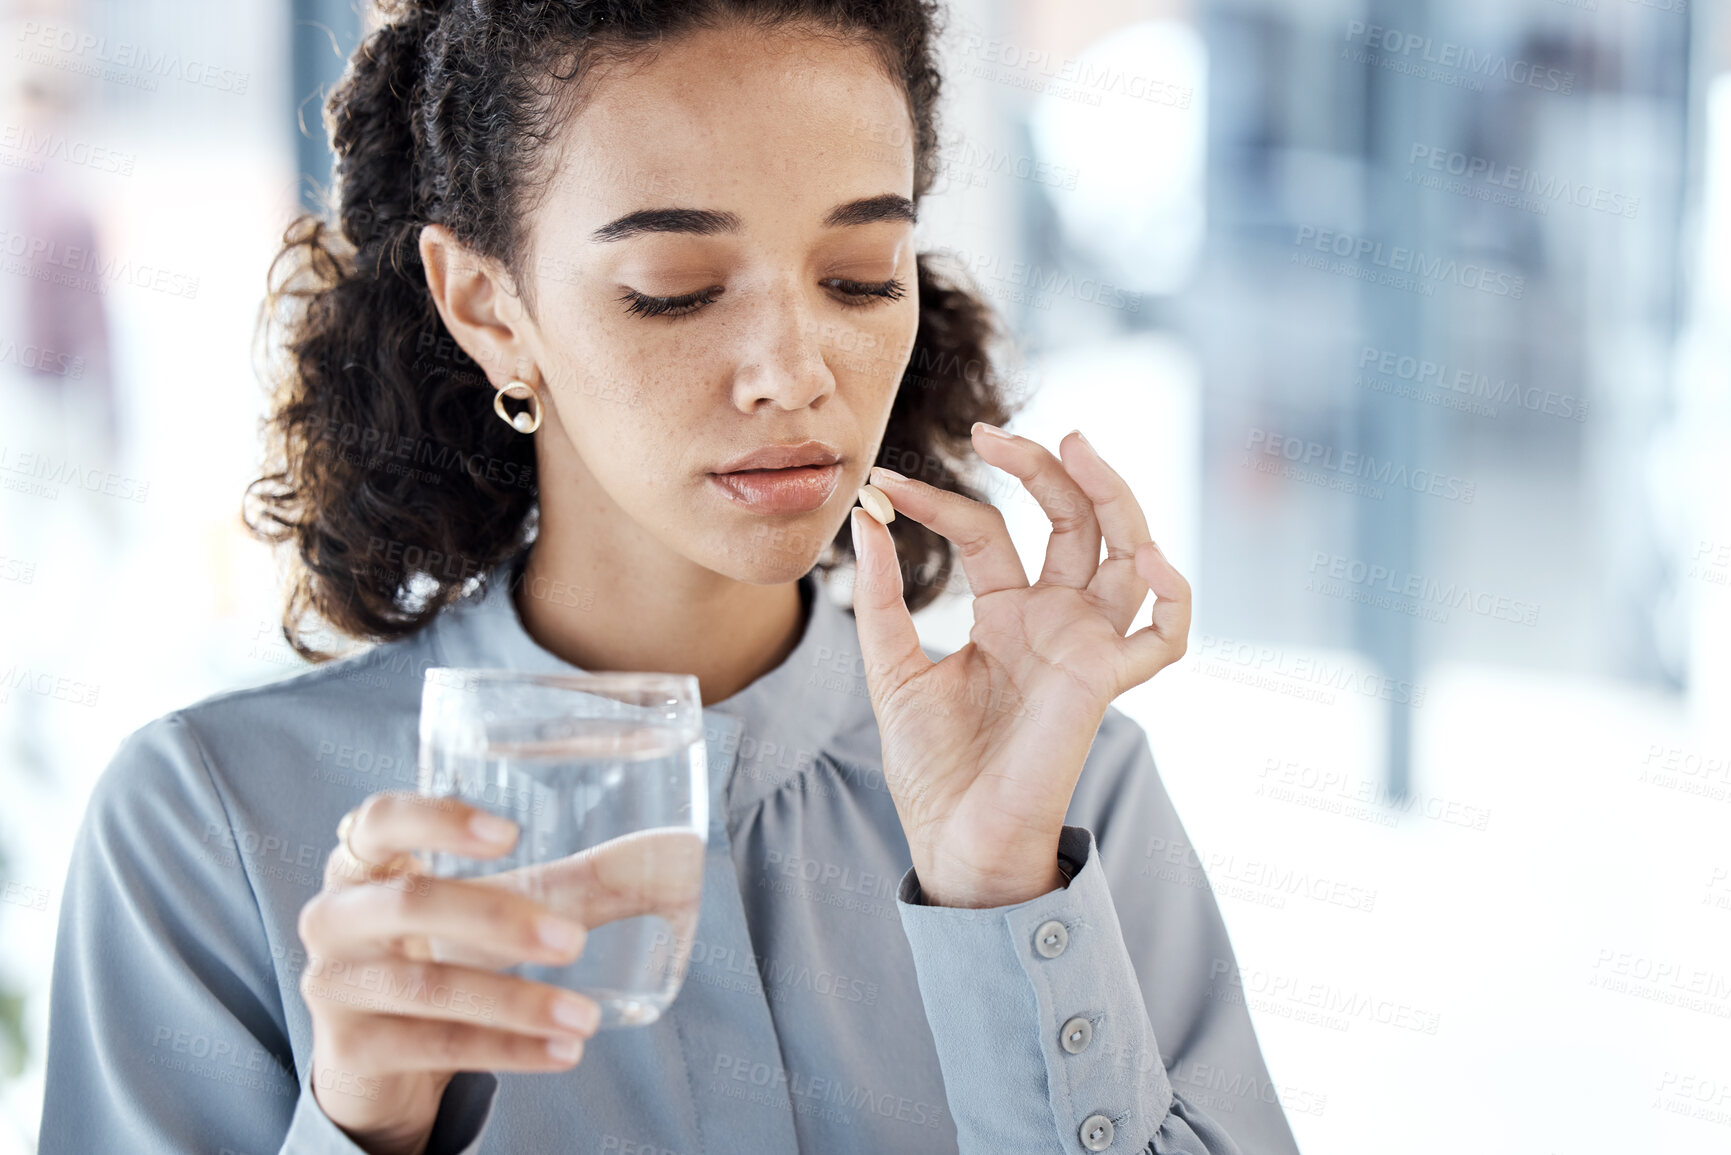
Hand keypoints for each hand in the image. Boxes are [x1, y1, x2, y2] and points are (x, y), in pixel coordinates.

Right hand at [297, 792, 600, 1154]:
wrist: (382, 1056)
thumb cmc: (442, 951)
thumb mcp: (496, 910)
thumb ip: (568, 884)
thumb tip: (672, 852)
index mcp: (364, 862)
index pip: (379, 819)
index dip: (437, 819)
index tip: (510, 834)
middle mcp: (335, 916)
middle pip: (411, 903)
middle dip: (498, 919)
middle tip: (573, 940)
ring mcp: (335, 985)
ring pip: (429, 986)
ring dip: (516, 1002)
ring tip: (585, 1016)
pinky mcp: (350, 1049)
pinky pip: (435, 1045)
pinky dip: (505, 1050)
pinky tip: (560, 1051)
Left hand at [849, 423, 1190, 908]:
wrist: (952, 839)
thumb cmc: (930, 766)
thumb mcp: (892, 668)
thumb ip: (881, 597)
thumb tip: (864, 516)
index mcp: (1008, 613)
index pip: (989, 531)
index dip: (940, 501)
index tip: (882, 484)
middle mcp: (1055, 620)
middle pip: (1076, 521)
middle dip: (1047, 469)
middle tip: (996, 432)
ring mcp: (1085, 646)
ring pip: (1129, 553)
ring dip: (1115, 496)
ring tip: (1076, 446)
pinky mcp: (1104, 683)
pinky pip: (1164, 638)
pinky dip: (1172, 597)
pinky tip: (1147, 557)